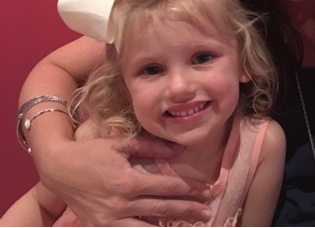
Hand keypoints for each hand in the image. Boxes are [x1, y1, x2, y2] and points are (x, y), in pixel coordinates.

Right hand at [36, 136, 212, 225]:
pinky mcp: (100, 227)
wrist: (58, 168)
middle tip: (208, 211)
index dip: (189, 190)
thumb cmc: (91, 152)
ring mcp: (110, 219)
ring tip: (192, 225)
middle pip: (163, 209)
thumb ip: (151, 147)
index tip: (206, 191)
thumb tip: (178, 149)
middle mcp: (121, 203)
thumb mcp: (121, 143)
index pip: (167, 188)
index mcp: (128, 181)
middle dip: (188, 210)